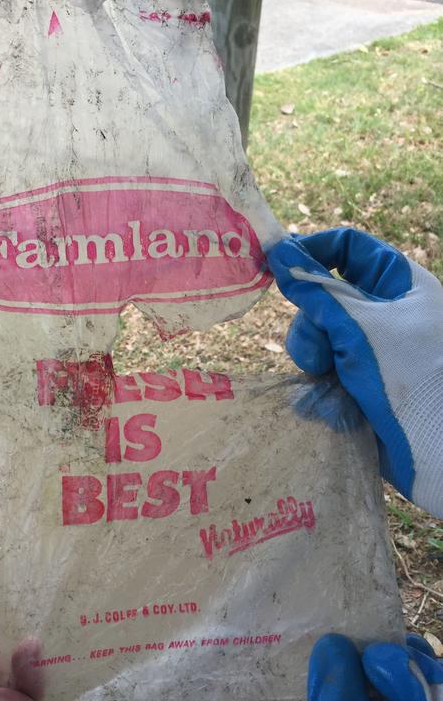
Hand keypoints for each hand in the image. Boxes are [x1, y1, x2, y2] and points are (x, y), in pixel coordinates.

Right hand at [266, 228, 442, 517]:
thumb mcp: (357, 328)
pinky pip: (325, 374)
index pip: (348, 247)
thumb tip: (278, 251)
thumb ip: (314, 291)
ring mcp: (374, 350)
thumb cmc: (410, 377)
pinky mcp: (362, 384)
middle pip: (324, 297)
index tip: (274, 266)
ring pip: (319, 339)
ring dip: (316, 362)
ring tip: (329, 385)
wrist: (439, 453)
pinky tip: (332, 410)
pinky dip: (323, 391)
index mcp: (399, 285)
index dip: (312, 251)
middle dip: (312, 327)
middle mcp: (387, 313)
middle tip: (318, 355)